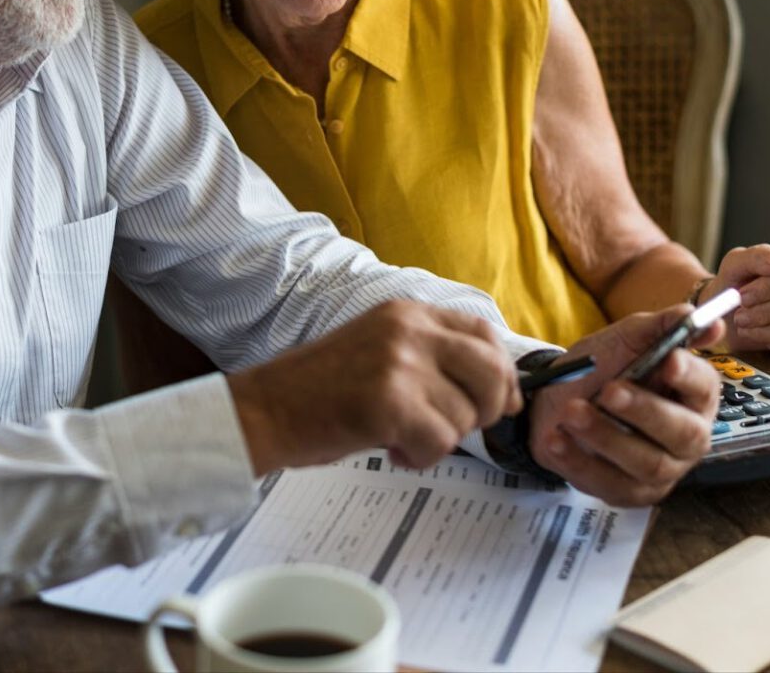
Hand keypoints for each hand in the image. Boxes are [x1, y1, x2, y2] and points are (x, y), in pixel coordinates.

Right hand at [228, 300, 521, 475]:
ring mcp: (399, 362)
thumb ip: (432, 355)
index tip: (500, 401)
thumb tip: (502, 391)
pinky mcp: (389, 401)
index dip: (501, 371)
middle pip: (491, 370)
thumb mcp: (380, 349)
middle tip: (452, 426)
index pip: (482, 332)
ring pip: (465, 416)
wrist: (267, 408)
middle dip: (486, 408)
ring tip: (399, 435)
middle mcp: (408, 329)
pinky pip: (439, 443)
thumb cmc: (322, 388)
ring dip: (439, 439)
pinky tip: (391, 449)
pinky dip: (419, 458)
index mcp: (407, 312)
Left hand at [526, 306, 719, 505]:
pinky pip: (608, 483)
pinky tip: (556, 439)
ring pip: (646, 463)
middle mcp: (685, 437)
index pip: (705, 388)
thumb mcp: (624, 339)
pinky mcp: (626, 492)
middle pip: (683, 433)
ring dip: (606, 435)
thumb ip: (660, 326)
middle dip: (645, 411)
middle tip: (609, 390)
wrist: (552, 397)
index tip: (667, 361)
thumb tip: (704, 318)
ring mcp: (659, 471)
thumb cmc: (599, 367)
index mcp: (691, 396)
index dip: (689, 376)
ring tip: (571, 411)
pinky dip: (578, 460)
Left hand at [704, 243, 769, 352]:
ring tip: (745, 324)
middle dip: (763, 313)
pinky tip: (761, 332)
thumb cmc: (736, 283)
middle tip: (740, 317)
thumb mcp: (735, 265)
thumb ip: (756, 258)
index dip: (767, 289)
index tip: (743, 298)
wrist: (732, 310)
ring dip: (765, 330)